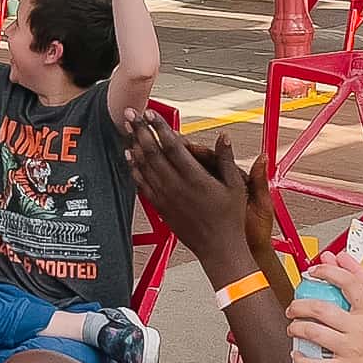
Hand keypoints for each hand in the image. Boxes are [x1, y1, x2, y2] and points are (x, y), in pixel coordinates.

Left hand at [121, 115, 261, 281]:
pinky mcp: (160, 207)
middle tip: (131, 114)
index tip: (152, 113)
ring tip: (127, 129)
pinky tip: (129, 157)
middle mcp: (177, 187)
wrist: (219, 249)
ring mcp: (166, 198)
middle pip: (152, 152)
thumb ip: (227, 160)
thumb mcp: (236, 187)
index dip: (160, 127)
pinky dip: (133, 168)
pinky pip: (142, 184)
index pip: (173, 146)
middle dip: (140, 130)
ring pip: (144, 167)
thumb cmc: (230, 220)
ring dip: (134, 145)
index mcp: (196, 178)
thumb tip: (224, 137)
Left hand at [286, 250, 362, 362]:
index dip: (330, 272)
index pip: (352, 284)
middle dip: (301, 303)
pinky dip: (303, 360)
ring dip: (298, 329)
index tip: (316, 268)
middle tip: (293, 306)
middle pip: (323, 307)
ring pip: (315, 332)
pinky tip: (296, 356)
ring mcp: (354, 349)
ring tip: (293, 329)